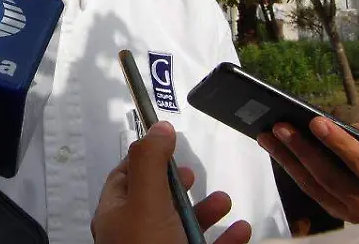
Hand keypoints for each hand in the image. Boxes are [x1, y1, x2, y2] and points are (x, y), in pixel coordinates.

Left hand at [91, 122, 251, 243]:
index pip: (124, 177)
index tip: (167, 144)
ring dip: (206, 211)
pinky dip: (226, 239)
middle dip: (178, 185)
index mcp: (116, 215)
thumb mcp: (146, 200)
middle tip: (191, 174)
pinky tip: (242, 230)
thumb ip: (151, 162)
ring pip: (184, 227)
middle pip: (156, 201)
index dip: (145, 158)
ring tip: (225, 201)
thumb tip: (157, 127)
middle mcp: (135, 235)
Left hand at [257, 117, 358, 222]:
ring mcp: (352, 215)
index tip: (316, 121)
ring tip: (267, 138)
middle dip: (301, 150)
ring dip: (287, 161)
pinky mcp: (340, 217)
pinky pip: (313, 193)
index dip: (339, 142)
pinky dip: (295, 173)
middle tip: (279, 127)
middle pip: (329, 176)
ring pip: (314, 187)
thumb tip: (342, 127)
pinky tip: (280, 155)